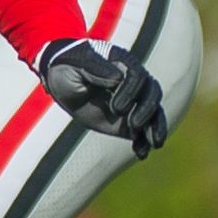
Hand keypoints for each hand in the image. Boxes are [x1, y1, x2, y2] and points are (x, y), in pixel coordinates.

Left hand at [38, 37, 170, 158]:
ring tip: (154, 143)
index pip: (137, 77)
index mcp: (123, 65)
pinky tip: (141, 153)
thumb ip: (95, 69)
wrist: (62, 83)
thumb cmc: (66, 69)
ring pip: (154, 112)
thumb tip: (118, 78)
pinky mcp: (129, 120)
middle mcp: (134, 82)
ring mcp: (134, 102)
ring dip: (155, 127)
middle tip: (134, 125)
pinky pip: (144, 131)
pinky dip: (145, 142)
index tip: (117, 109)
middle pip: (152, 94)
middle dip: (146, 110)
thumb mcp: (75, 65)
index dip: (131, 93)